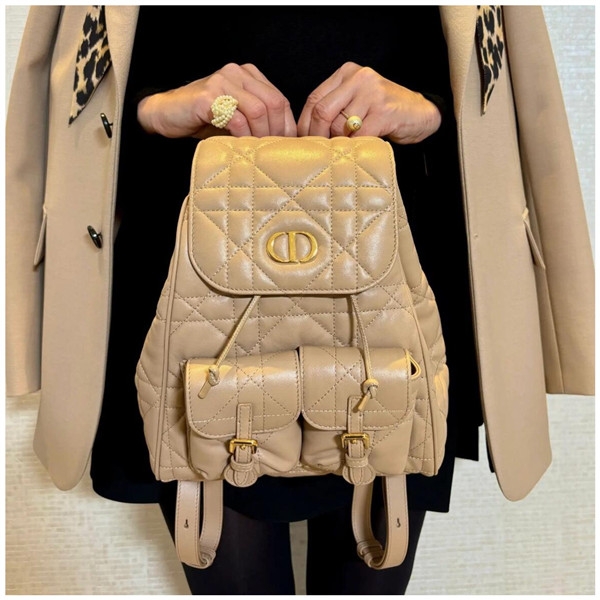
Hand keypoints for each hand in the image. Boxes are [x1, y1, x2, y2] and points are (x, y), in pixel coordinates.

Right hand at [137, 63, 296, 137]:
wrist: (166, 114)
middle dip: (277, 131)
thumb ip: (258, 120)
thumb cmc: (203, 119)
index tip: (286, 146)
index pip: (280, 99)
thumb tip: (283, 142)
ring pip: (258, 110)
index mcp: (248, 75)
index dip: (287, 125)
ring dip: (261, 135)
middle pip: (273, 103)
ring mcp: (222, 81)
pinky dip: (243, 136)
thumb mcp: (237, 117)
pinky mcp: (208, 96)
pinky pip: (237, 118)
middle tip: (272, 151)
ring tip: (257, 150)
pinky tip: (240, 146)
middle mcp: (237, 73)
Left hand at [297, 62, 441, 143]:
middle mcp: (359, 78)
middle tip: (320, 151)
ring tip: (345, 148)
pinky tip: (359, 150)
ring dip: (339, 143)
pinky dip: (355, 147)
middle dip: (317, 136)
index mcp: (347, 73)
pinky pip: (359, 137)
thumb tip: (306, 132)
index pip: (314, 99)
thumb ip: (335, 108)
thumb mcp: (357, 100)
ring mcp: (373, 93)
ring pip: (339, 126)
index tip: (303, 141)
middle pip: (322, 111)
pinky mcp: (384, 112)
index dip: (305, 124)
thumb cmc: (384, 112)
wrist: (421, 113)